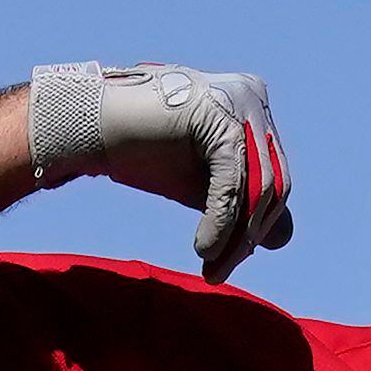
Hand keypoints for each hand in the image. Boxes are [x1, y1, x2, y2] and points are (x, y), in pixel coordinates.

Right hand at [28, 62, 295, 281]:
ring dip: (236, 237)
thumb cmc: (138, 151)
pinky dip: (221, 221)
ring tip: (212, 269)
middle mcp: (253, 97)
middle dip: (248, 236)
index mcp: (254, 106)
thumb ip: (240, 205)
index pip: (275, 178)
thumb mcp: (200, 185)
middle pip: (273, 184)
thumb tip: (282, 239)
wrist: (87, 125)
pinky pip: (231, 181)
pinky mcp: (215, 116)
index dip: (256, 228)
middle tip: (219, 273)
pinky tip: (204, 249)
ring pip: (256, 186)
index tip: (227, 261)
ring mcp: (236, 102)